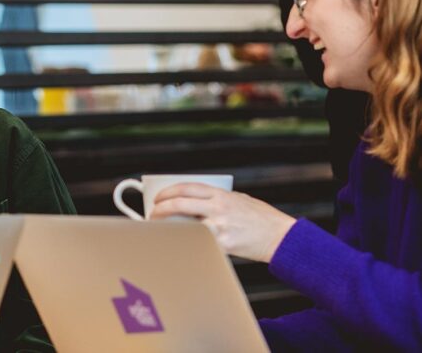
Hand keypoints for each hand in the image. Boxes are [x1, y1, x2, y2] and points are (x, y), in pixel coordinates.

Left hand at [150, 183, 296, 262]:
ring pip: (185, 224)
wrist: (281, 236)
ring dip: (169, 228)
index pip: (187, 187)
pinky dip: (187, 244)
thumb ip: (218, 200)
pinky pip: (199, 243)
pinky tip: (179, 245)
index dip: (168, 192)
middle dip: (160, 209)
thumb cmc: (261, 219)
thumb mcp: (239, 200)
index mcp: (221, 194)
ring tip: (161, 231)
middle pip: (180, 204)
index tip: (158, 198)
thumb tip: (195, 202)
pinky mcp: (224, 243)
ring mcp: (220, 225)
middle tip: (152, 215)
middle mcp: (219, 207)